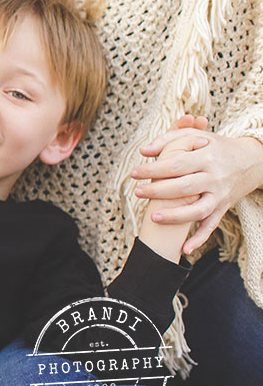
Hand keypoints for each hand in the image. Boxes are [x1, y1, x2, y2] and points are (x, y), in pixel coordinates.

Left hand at [132, 117, 262, 252]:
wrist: (253, 161)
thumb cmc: (216, 147)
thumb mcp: (196, 137)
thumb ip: (168, 139)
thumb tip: (143, 150)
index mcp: (207, 157)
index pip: (175, 165)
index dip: (152, 170)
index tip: (134, 173)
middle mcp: (215, 178)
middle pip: (184, 188)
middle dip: (157, 192)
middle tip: (137, 192)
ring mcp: (220, 195)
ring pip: (198, 210)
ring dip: (175, 216)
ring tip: (153, 217)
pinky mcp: (223, 208)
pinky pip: (212, 226)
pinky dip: (199, 239)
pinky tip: (184, 249)